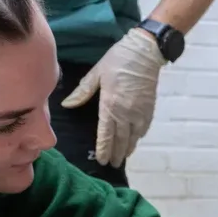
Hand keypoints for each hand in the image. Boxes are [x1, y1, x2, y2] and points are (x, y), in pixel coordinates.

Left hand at [61, 28, 165, 167]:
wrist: (145, 52)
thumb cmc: (118, 60)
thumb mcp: (97, 73)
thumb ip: (83, 92)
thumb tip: (67, 104)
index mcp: (111, 105)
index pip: (106, 134)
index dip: (104, 149)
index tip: (102, 160)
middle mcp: (126, 113)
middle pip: (121, 140)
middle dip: (116, 153)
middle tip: (112, 164)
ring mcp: (140, 112)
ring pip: (134, 136)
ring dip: (128, 148)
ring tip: (122, 157)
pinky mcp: (149, 108)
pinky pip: (144, 128)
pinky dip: (138, 137)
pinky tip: (135, 140)